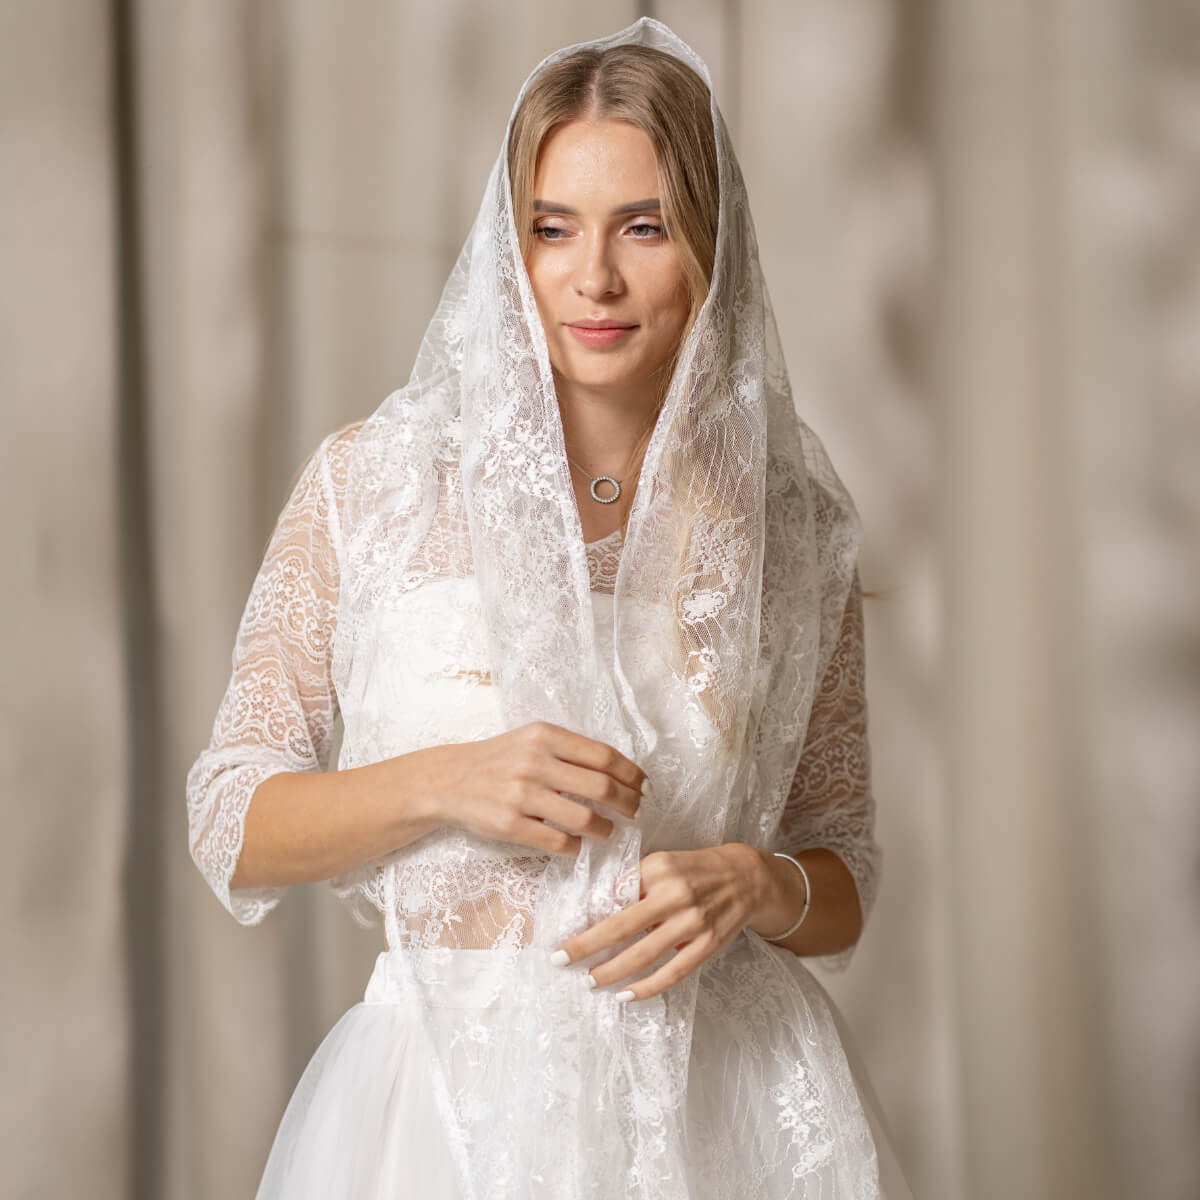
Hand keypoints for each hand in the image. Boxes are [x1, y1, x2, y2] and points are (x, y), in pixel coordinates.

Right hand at [422, 721, 644, 855]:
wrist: (449, 780)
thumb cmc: (500, 759)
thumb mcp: (533, 739)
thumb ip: (570, 750)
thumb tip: (621, 773)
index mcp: (545, 736)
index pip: (604, 756)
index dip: (632, 774)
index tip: (644, 787)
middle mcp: (535, 762)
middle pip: (602, 787)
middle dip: (628, 804)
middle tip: (635, 812)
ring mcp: (521, 795)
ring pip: (584, 819)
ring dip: (606, 830)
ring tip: (608, 831)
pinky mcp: (509, 825)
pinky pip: (558, 842)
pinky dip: (576, 846)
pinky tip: (578, 844)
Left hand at [550, 843, 765, 1000]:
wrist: (748, 878)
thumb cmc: (696, 870)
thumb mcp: (664, 862)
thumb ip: (635, 882)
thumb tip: (598, 908)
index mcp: (659, 869)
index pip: (615, 894)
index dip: (589, 915)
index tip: (564, 930)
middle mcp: (676, 895)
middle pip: (622, 926)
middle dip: (587, 945)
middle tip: (560, 959)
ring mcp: (694, 923)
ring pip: (645, 955)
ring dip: (612, 971)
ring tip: (589, 980)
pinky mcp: (708, 945)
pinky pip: (673, 972)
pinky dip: (647, 987)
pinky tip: (625, 994)